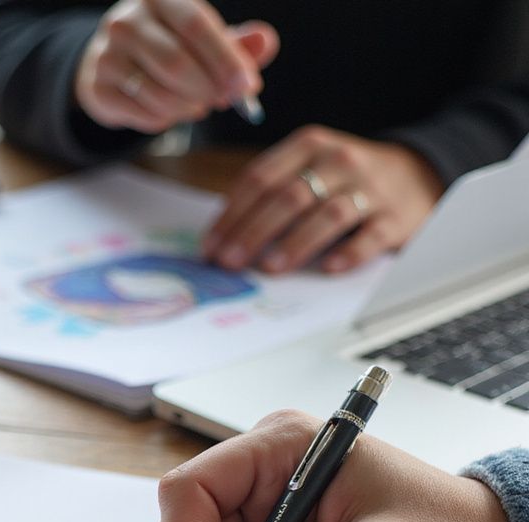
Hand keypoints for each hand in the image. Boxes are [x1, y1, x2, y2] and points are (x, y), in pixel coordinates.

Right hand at [75, 0, 277, 134]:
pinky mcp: (98, 86)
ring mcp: (107, 53)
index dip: (226, 59)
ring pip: (159, 94)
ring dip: (187, 108)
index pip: (196, 25)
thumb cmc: (166, 46)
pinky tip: (170, 111)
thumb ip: (233, 42)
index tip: (248, 87)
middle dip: (207, 90)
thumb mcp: (201, 38)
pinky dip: (165, 120)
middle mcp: (127, 19)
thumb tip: (265, 41)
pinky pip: (143, 113)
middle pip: (176, 63)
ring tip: (197, 106)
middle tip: (223, 102)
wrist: (110, 64)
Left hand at [203, 126, 443, 273]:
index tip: (210, 247)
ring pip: (327, 214)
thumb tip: (223, 236)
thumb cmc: (346, 179)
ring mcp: (370, 187)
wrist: (419, 172)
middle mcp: (339, 161)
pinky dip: (350, 252)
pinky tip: (330, 268)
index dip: (231, 215)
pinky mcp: (396, 215)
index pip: (260, 178)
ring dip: (295, 242)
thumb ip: (271, 192)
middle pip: (288, 197)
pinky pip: (371, 235)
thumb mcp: (309, 168)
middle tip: (230, 262)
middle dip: (253, 232)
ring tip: (270, 267)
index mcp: (309, 146)